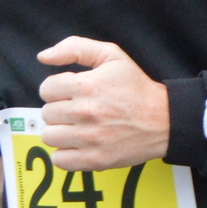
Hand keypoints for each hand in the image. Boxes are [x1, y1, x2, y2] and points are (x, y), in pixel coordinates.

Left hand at [37, 36, 170, 168]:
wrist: (162, 120)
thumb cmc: (136, 87)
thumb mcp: (110, 55)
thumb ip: (75, 48)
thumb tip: (43, 56)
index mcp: (85, 85)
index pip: (46, 89)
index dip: (58, 89)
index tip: (72, 93)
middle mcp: (84, 112)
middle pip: (47, 113)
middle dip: (60, 110)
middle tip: (79, 110)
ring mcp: (89, 139)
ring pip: (49, 136)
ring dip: (61, 131)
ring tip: (78, 127)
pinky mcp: (94, 160)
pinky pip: (60, 160)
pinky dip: (65, 154)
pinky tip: (79, 144)